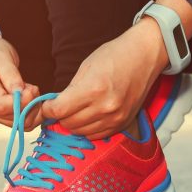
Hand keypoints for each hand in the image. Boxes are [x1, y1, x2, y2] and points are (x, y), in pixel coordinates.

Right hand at [0, 30, 41, 128]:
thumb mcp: (2, 57)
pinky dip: (29, 113)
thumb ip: (11, 76)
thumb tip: (20, 94)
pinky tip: (29, 97)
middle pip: (11, 118)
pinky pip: (18, 122)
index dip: (22, 102)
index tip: (33, 88)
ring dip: (32, 110)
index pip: (2, 107)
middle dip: (30, 105)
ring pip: (17, 124)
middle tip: (33, 87)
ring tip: (30, 90)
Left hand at [39, 18, 164, 138]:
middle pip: (68, 123)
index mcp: (93, 90)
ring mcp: (116, 117)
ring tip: (74, 110)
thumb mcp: (85, 68)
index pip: (59, 110)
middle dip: (59, 116)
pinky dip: (87, 129)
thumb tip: (54, 106)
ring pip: (81, 132)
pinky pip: (97, 135)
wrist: (144, 56)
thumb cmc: (113, 56)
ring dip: (73, 123)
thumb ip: (69, 90)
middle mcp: (105, 107)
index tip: (47, 105)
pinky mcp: (123, 123)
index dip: (47, 109)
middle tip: (60, 107)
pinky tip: (88, 116)